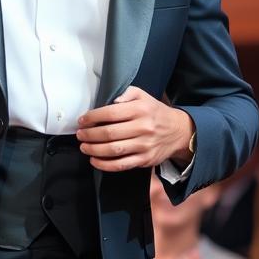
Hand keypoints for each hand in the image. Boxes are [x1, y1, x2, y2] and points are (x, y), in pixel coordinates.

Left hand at [76, 88, 192, 170]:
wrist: (178, 131)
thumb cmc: (155, 112)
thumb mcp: (143, 95)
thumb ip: (126, 93)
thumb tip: (111, 100)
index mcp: (140, 110)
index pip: (110, 113)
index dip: (92, 117)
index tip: (82, 120)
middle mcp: (143, 128)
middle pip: (109, 133)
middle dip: (89, 135)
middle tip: (80, 134)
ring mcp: (144, 145)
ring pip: (113, 150)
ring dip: (94, 150)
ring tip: (84, 146)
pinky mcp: (145, 160)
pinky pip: (121, 165)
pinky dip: (105, 165)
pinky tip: (94, 161)